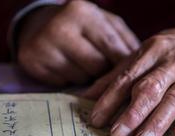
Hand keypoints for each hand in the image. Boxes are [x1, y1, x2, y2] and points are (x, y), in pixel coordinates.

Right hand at [17, 0, 138, 85]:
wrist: (39, 24)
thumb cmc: (83, 27)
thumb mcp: (106, 25)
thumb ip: (126, 43)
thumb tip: (143, 70)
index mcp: (84, 13)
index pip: (112, 48)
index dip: (124, 66)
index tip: (132, 78)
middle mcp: (61, 27)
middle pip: (97, 67)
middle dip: (105, 73)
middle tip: (104, 70)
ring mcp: (43, 45)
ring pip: (81, 78)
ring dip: (87, 78)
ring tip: (83, 65)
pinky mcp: (31, 62)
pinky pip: (62, 84)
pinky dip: (69, 81)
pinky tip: (67, 69)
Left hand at [83, 18, 174, 135]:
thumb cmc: (172, 51)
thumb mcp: (145, 55)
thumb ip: (119, 75)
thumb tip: (88, 96)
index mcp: (152, 51)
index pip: (128, 78)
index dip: (110, 99)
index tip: (96, 120)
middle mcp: (173, 61)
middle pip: (150, 89)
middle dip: (132, 114)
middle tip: (117, 135)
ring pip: (174, 99)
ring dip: (157, 122)